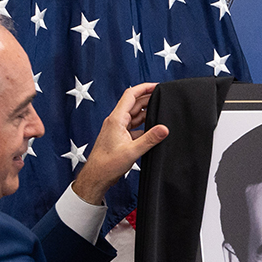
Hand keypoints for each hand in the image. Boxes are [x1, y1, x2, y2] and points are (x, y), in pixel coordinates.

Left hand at [72, 81, 167, 204]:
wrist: (97, 176)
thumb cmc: (108, 164)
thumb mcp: (133, 151)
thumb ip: (150, 139)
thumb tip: (164, 128)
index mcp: (116, 119)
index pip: (131, 95)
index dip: (144, 88)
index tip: (157, 86)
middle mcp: (116, 121)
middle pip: (134, 104)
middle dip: (148, 99)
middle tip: (163, 99)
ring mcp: (117, 128)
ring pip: (134, 115)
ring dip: (146, 113)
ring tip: (161, 113)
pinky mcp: (120, 137)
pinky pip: (134, 126)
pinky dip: (143, 126)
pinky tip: (152, 131)